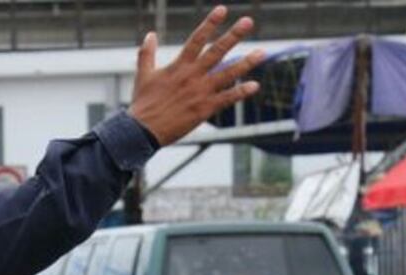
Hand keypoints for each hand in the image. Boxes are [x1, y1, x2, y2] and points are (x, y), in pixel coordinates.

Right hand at [128, 6, 264, 145]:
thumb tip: (150, 34)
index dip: (210, 23)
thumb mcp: (143, 75)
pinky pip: (227, 99)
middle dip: (233, 35)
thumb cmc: (143, 104)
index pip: (197, 39)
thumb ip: (147, 53)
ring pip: (228, 74)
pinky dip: (241, 92)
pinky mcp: (204, 109)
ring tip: (262, 52)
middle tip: (248, 22)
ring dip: (246, 63)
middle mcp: (192, 76)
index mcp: (178, 66)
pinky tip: (255, 85)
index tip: (222, 9)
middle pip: (217, 51)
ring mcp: (200, 92)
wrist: (143, 131)